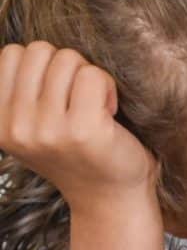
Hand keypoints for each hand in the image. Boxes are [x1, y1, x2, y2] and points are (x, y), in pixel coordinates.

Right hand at [0, 41, 157, 210]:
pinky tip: (108, 114)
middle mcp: (17, 127)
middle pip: (39, 50)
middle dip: (66, 66)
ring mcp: (48, 130)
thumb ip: (20, 90)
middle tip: (81, 100)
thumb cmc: (80, 154)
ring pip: (67, 59)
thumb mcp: (33, 125)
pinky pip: (93, 75)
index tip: (58, 98)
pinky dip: (107, 86)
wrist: (112, 198)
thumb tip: (23, 51)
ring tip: (94, 108)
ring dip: (89, 76)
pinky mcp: (83, 130)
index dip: (43, 66)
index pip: (12, 54)